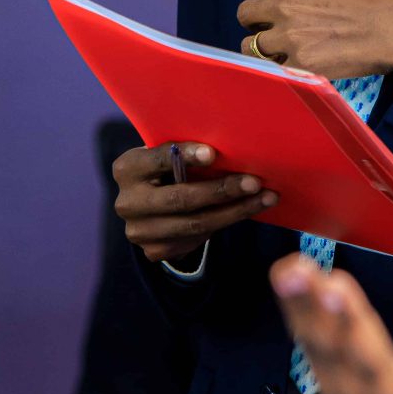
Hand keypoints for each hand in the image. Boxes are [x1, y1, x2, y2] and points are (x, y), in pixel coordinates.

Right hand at [111, 141, 277, 263]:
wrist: (149, 206)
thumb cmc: (167, 168)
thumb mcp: (167, 155)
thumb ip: (184, 151)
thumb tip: (231, 142)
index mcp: (127, 169)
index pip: (158, 160)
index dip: (186, 156)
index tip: (214, 153)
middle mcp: (127, 203)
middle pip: (181, 199)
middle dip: (222, 190)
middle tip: (255, 182)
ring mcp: (139, 232)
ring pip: (195, 224)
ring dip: (235, 211)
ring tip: (265, 198)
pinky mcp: (154, 251)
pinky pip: (197, 239)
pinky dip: (225, 224)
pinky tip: (247, 212)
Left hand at [236, 0, 392, 78]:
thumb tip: (319, 8)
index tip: (289, 8)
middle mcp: (286, 2)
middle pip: (246, 13)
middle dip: (258, 23)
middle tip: (275, 33)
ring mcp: (289, 35)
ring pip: (250, 46)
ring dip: (263, 50)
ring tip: (281, 57)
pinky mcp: (300, 64)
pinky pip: (271, 70)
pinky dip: (279, 72)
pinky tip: (295, 72)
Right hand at [270, 254, 392, 393]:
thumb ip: (347, 376)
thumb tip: (324, 324)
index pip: (315, 350)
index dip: (298, 309)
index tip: (287, 268)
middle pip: (333, 353)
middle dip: (311, 309)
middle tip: (295, 270)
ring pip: (371, 364)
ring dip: (351, 326)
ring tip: (337, 287)